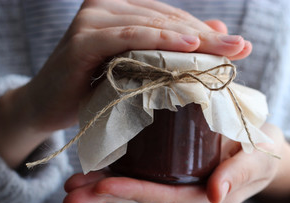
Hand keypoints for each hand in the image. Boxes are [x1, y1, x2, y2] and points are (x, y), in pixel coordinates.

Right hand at [0, 0, 251, 167]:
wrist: (48, 106)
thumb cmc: (92, 89)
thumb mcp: (138, 69)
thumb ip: (172, 49)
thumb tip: (217, 32)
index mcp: (120, 10)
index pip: (172, 19)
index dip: (206, 34)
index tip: (240, 47)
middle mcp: (105, 7)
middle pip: (166, 20)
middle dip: (206, 38)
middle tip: (241, 49)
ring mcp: (93, 19)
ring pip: (152, 25)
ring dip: (190, 40)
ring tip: (224, 52)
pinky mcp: (82, 39)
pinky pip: (127, 37)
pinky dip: (157, 41)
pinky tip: (187, 48)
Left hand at [63, 123, 289, 202]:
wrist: (260, 145)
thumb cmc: (261, 150)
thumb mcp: (258, 159)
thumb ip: (239, 175)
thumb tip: (214, 195)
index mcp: (204, 196)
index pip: (166, 196)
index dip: (136, 191)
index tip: (105, 186)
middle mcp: (184, 195)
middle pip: (142, 196)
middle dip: (105, 195)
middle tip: (70, 194)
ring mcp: (174, 183)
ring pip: (135, 186)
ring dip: (101, 187)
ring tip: (71, 185)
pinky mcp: (169, 169)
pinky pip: (140, 172)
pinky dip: (114, 172)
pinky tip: (92, 168)